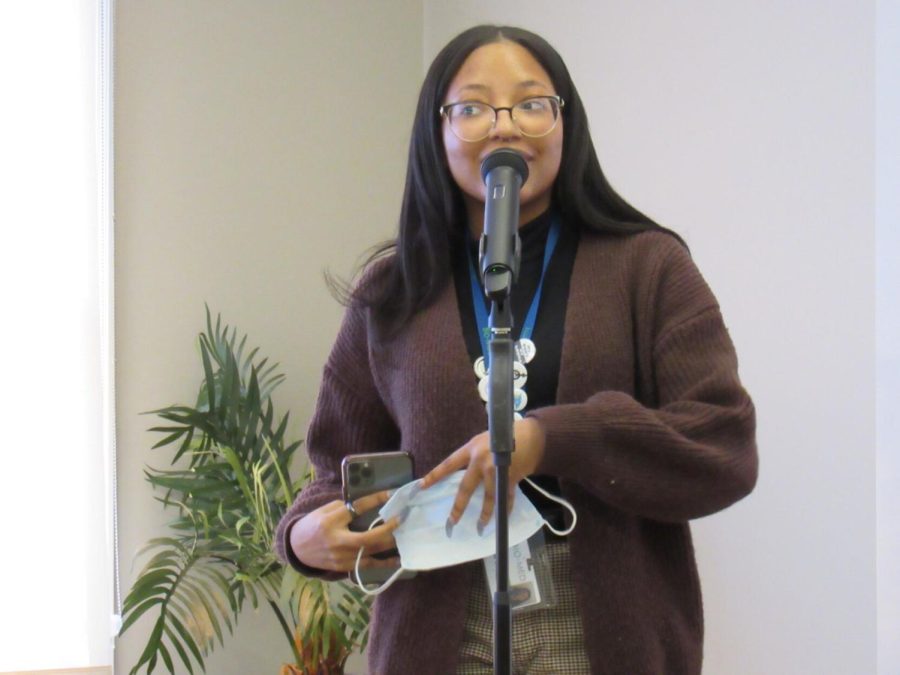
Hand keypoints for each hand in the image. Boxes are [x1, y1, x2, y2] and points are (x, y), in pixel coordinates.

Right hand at [289, 491, 400, 571]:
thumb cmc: (312, 525)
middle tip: (403, 518)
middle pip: (367, 538)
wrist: (297, 549)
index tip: (391, 493)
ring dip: (389, 546)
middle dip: (388, 529)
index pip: (356, 509)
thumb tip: (368, 506)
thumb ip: (344, 508)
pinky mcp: (345, 568)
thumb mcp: (323, 510)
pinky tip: (398, 559)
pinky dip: (384, 563)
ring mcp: (341, 558)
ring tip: (405, 536)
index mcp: (330, 522)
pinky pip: (368, 566)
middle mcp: (336, 541)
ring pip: (370, 554)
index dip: (375, 500)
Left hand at [420, 417, 545, 530]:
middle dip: (458, 506)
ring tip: (480, 526)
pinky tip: (502, 517)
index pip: (449, 464)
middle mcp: (481, 460)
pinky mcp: (511, 478)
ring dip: (485, 513)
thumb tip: (465, 473)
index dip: (435, 475)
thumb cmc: (505, 436)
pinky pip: (505, 498)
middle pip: (466, 487)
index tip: (422, 486)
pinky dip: (505, 509)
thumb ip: (474, 456)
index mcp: (471, 448)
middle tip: (451, 521)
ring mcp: (496, 470)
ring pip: (488, 497)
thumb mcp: (483, 440)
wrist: (531, 437)